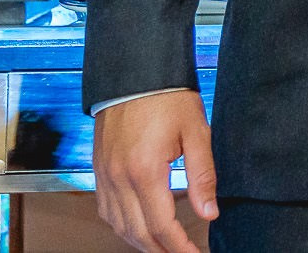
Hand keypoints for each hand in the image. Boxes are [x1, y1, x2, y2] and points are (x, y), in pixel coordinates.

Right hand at [94, 90, 216, 252]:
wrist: (134, 72)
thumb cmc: (167, 97)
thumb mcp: (196, 132)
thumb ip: (203, 175)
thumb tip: (210, 213)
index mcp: (144, 171)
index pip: (161, 226)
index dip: (179, 247)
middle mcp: (118, 179)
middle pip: (138, 233)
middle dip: (162, 251)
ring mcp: (104, 176)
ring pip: (118, 226)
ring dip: (141, 243)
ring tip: (165, 248)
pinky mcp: (98, 170)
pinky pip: (107, 211)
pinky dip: (123, 227)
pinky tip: (139, 228)